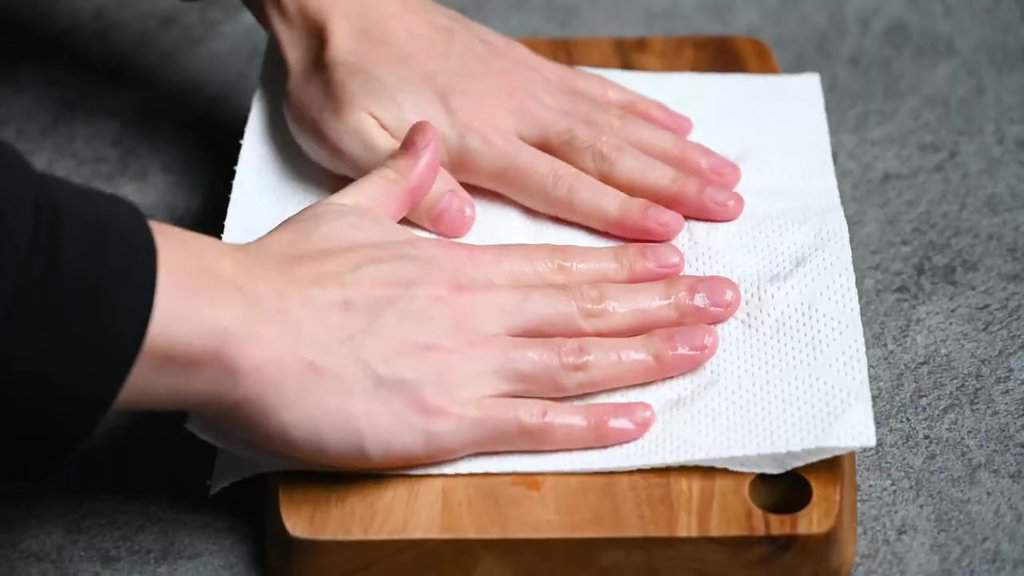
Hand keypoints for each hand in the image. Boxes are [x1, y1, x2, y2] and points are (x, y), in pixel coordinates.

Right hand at [120, 123, 739, 469]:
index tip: (674, 259)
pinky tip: (639, 420)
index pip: (562, 262)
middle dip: (663, 302)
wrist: (240, 329)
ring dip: (649, 354)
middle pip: (589, 306)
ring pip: (580, 359)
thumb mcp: (347, 211)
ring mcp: (471, 367)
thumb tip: (424, 144)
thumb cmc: (286, 278)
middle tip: (722, 299)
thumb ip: (399, 181)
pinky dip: (592, 425)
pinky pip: (536, 424)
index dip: (625, 263)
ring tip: (705, 346)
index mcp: (459, 264)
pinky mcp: (448, 422)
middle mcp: (480, 312)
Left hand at [253, 0, 743, 240]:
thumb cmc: (342, 80)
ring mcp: (530, 86)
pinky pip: (598, 90)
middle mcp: (519, 112)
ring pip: (618, 122)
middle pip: (612, 153)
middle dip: (675, 183)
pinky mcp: (528, 67)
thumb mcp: (349, 141)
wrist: (338, 5)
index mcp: (479, 141)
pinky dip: (642, 107)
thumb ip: (410, 183)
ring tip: (723, 170)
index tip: (674, 234)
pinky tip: (673, 120)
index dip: (621, 212)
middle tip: (730, 205)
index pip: (565, 185)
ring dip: (674, 150)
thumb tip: (461, 226)